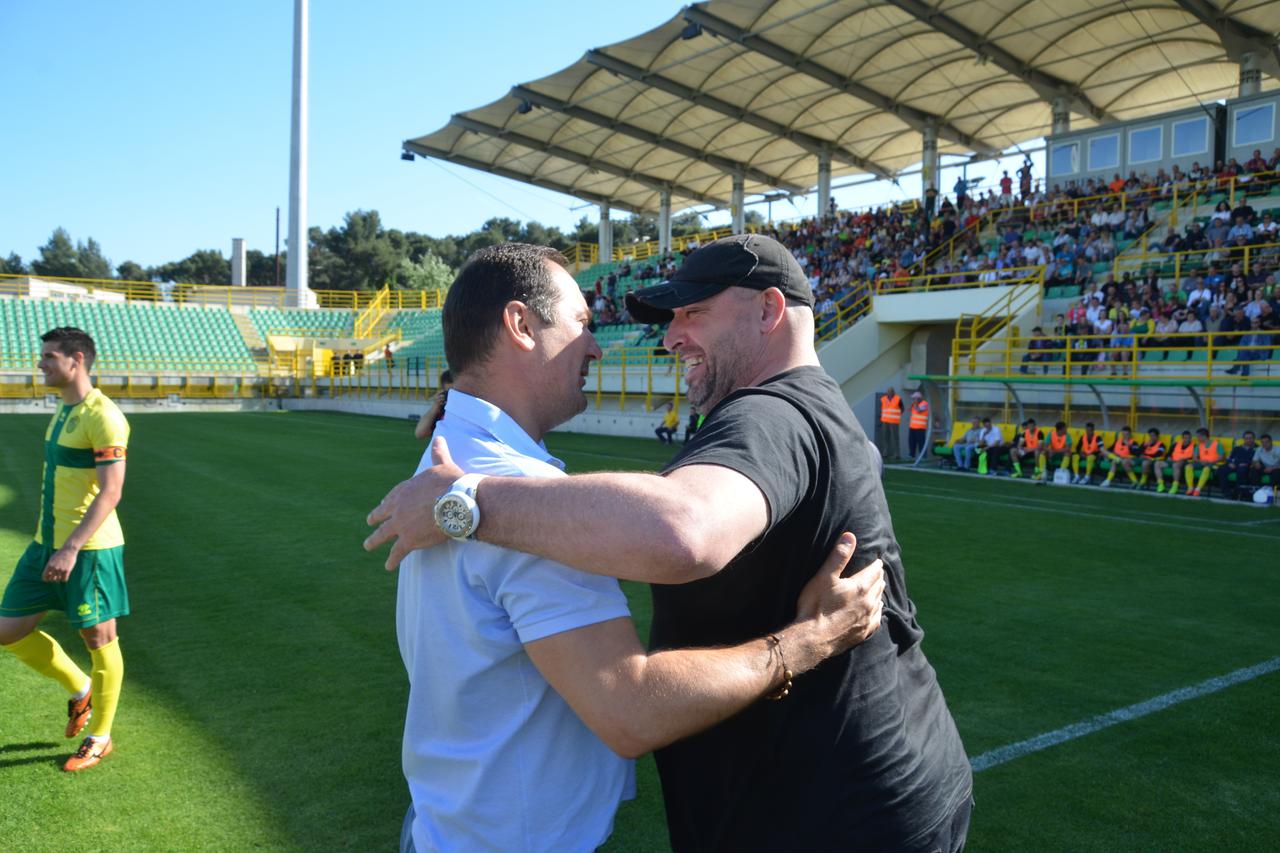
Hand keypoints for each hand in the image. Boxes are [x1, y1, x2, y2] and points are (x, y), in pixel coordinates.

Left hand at [43, 547, 78, 582]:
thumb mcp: (51, 559)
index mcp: (49, 565)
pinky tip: (65, 576)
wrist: (68, 550)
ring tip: (60, 576)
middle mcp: (54, 568)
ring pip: (58, 580)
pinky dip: (64, 579)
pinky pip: (64, 579)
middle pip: (52, 579)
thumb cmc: (60, 554)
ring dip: (59, 579)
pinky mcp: (67, 570)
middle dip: (53, 579)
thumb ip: (49, 566)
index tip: (48, 579)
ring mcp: (61, 570)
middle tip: (55, 577)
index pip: (45, 577)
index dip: (46, 579)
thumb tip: (48, 574)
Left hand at [364, 436, 464, 570]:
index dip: (388, 501)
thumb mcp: (442, 464)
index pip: (392, 496)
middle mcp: (397, 507)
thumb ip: (438, 453)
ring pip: (382, 534)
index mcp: (404, 489)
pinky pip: (397, 552)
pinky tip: (388, 566)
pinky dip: (392, 560)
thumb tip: (439, 438)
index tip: (383, 505)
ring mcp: (400, 524)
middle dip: (375, 518)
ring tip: (368, 545)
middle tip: (370, 522)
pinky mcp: (408, 540)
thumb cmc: (451, 481)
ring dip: (374, 540)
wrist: (456, 501)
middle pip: (382, 514)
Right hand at [791, 533, 884, 667]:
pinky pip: (877, 619)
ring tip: (878, 588)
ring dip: (879, 593)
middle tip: (878, 572)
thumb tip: (850, 536)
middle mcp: (868, 603)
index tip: (878, 561)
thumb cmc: (815, 606)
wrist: (812, 639)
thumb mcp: (824, 576)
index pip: (874, 572)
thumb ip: (839, 556)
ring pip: (879, 602)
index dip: (876, 565)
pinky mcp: (863, 633)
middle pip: (879, 586)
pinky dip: (878, 611)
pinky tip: (876, 611)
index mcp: (860, 587)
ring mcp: (866, 619)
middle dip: (878, 577)